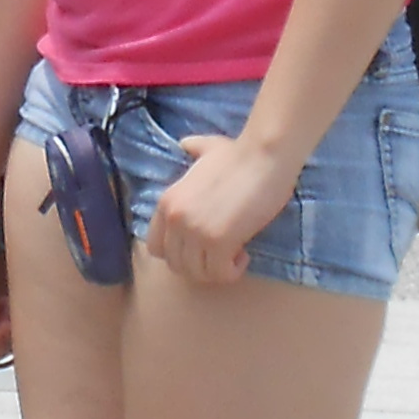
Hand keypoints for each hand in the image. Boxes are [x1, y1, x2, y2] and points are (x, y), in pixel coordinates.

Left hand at [143, 126, 298, 285]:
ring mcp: (195, 231)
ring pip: (197, 274)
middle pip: (175, 264)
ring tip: (233, 254)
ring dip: (216, 270)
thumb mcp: (205, 149)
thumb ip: (192, 150)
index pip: (155, 246)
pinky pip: (220, 274)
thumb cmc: (239, 154)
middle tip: (219, 253)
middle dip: (198, 264)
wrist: (262, 156)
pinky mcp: (218, 242)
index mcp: (166, 201)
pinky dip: (232, 271)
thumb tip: (185, 144)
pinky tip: (243, 255)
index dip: (178, 252)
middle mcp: (174, 219)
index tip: (198, 246)